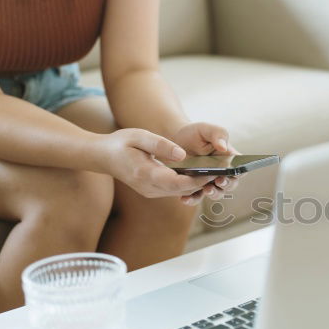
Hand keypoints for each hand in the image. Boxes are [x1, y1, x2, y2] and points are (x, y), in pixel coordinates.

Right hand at [97, 128, 215, 199]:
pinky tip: (203, 173)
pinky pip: (176, 190)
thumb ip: (160, 145)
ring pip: (181, 191)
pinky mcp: (154, 191)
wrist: (103, 157)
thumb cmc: (120, 143)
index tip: (215, 172)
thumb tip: (182, 154)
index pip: (178, 182)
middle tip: (225, 172)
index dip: (198, 179)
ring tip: (218, 172)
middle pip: (183, 189)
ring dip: (199, 184)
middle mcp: (150, 188)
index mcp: (146, 174)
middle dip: (204, 182)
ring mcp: (152, 192)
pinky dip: (189, 183)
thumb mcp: (139, 136)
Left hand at [170, 122, 240, 205]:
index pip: (240, 170)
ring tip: (206, 190)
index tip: (232, 172)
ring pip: (217, 193)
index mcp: (229, 160)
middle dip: (226, 185)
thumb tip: (224, 147)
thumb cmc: (196, 134)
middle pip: (231, 184)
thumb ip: (218, 134)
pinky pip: (196, 197)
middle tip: (218, 181)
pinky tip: (184, 198)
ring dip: (214, 193)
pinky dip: (192, 200)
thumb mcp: (207, 129)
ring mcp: (209, 182)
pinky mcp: (195, 188)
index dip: (239, 173)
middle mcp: (222, 174)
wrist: (176, 141)